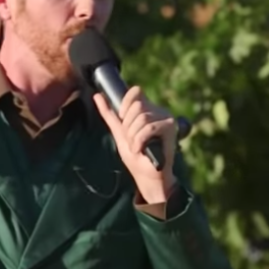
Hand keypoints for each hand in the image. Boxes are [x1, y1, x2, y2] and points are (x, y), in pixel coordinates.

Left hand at [93, 86, 177, 202]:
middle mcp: (158, 111)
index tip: (121, 117)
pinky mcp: (170, 128)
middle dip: (128, 127)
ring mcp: (166, 118)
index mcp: (147, 109)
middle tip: (132, 141)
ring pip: (142, 118)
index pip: (136, 92)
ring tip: (137, 147)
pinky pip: (149, 128)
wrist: (147, 176)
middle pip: (136, 106)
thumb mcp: (119, 132)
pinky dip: (140, 140)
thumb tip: (97, 95)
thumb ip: (109, 114)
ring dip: (134, 137)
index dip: (125, 103)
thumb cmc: (135, 156)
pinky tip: (140, 150)